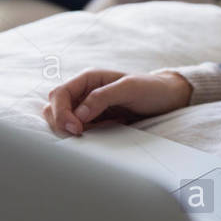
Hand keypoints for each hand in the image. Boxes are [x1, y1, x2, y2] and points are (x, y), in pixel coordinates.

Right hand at [43, 69, 192, 135]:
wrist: (167, 99)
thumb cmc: (151, 88)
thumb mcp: (130, 88)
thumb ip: (103, 97)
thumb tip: (78, 114)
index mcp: (88, 79)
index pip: (59, 94)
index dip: (61, 112)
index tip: (77, 129)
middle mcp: (84, 92)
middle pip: (54, 107)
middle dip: (59, 122)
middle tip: (78, 136)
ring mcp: (87, 108)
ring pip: (61, 120)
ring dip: (65, 130)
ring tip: (83, 139)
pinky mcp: (94, 121)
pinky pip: (76, 130)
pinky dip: (76, 136)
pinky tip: (89, 141)